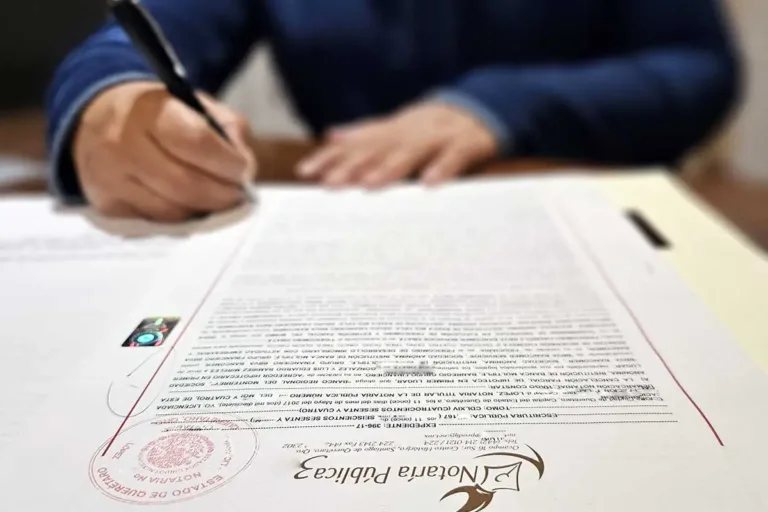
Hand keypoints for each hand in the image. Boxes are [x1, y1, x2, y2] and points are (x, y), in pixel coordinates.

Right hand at [73, 81, 255, 221]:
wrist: (97, 120)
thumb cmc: (158, 116)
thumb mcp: (194, 105)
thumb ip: (227, 129)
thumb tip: (244, 166)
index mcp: (150, 110)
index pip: (196, 141)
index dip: (227, 162)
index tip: (243, 170)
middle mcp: (122, 142)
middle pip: (185, 184)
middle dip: (221, 194)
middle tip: (237, 194)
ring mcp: (110, 177)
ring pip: (172, 210)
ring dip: (202, 210)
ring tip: (215, 199)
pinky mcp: (107, 204)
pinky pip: (156, 222)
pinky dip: (179, 218)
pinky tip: (186, 204)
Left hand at [296, 103, 496, 187]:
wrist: (484, 108)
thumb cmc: (434, 127)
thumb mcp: (398, 128)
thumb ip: (366, 133)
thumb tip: (331, 135)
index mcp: (394, 130)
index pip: (357, 144)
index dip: (331, 157)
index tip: (306, 172)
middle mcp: (411, 131)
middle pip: (378, 148)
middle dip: (352, 166)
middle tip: (329, 185)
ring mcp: (439, 136)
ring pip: (411, 152)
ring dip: (390, 168)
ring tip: (368, 185)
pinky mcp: (466, 144)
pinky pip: (454, 157)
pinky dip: (442, 168)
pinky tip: (428, 184)